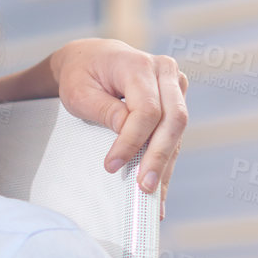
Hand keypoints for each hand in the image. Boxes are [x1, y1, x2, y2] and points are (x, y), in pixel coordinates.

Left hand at [48, 38, 188, 218]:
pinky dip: (165, 162)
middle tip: (143, 187)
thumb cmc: (81, 74)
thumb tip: (126, 131)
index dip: (131, 141)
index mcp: (138, 64)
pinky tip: (158, 189)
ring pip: (177, 131)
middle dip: (158, 157)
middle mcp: (165, 72)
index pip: (146, 109)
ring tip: (152, 198)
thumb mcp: (79, 91)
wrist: (91, 59)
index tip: (112, 165)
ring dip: (165, 165)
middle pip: (173, 120)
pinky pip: (174, 136)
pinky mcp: (175, 104)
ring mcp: (174, 87)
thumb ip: (105, 110)